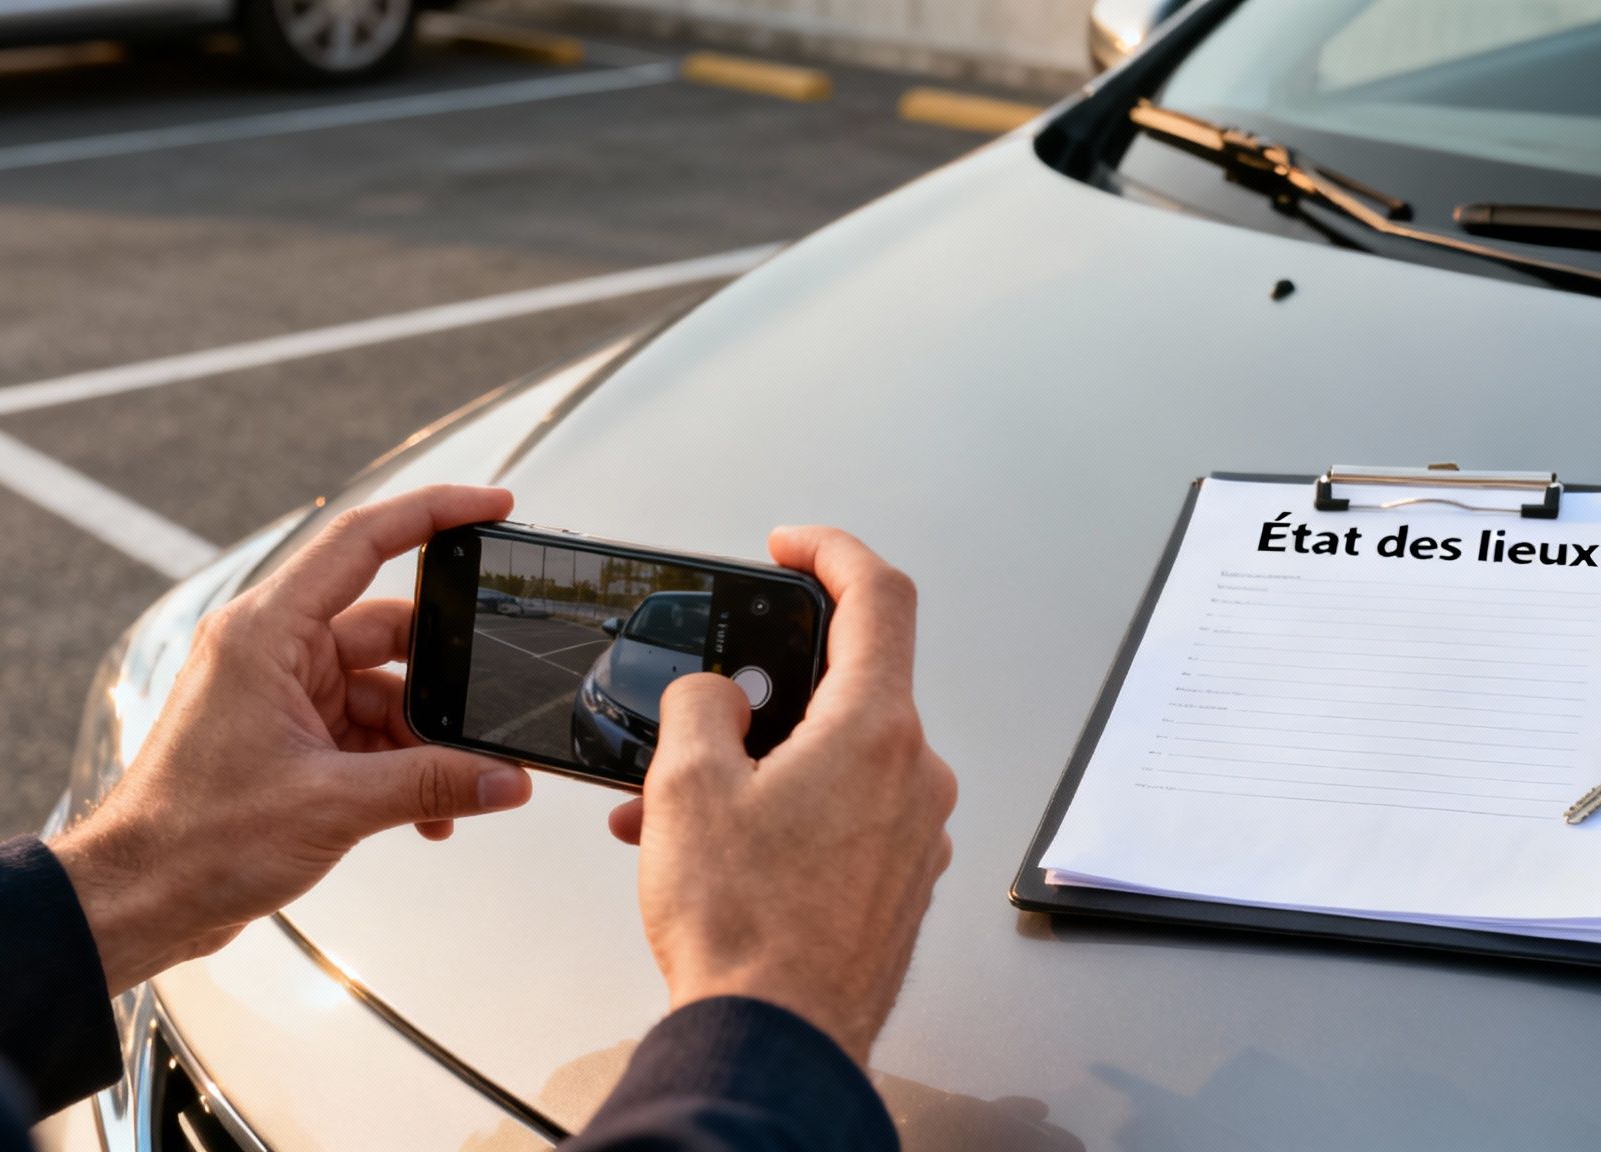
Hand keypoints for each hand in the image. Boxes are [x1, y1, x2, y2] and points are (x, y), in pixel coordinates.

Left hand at [51, 485, 532, 993]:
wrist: (138, 900)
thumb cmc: (190, 841)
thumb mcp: (333, 805)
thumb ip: (432, 785)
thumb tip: (504, 777)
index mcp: (265, 633)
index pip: (362, 541)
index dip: (434, 513)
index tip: (493, 505)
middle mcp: (273, 651)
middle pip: (390, 631)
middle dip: (442, 681)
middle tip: (487, 711)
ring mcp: (282, 694)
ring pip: (385, 689)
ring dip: (423, 740)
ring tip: (452, 790)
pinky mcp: (290, 736)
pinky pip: (368, 731)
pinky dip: (402, 765)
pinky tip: (427, 811)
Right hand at [609, 527, 955, 1063]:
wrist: (778, 1043)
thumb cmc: (747, 935)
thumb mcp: (687, 787)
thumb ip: (701, 706)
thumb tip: (715, 697)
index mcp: (875, 730)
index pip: (880, 595)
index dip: (833, 551)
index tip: (794, 547)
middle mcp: (914, 775)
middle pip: (849, 686)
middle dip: (767, 691)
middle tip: (706, 714)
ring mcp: (916, 832)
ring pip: (837, 759)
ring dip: (763, 764)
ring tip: (684, 806)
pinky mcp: (901, 880)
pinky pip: (845, 815)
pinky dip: (786, 812)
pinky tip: (723, 848)